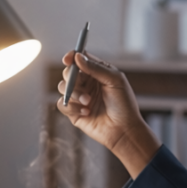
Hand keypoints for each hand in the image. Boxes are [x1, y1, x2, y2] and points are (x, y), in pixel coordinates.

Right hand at [57, 51, 160, 178]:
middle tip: (81, 83)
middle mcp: (87, 84)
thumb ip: (96, 68)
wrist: (124, 130)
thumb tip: (77, 56)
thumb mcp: (114, 81)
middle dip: (71, 76)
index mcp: (97, 73)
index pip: (80, 59)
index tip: (68, 58)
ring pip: (62, 87)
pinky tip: (87, 112)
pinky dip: (72, 107)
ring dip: (74, 93)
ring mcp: (79, 98)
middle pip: (68, 72)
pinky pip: (62, 104)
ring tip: (88, 102)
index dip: (72, 56)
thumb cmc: (124, 105)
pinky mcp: (74, 113)